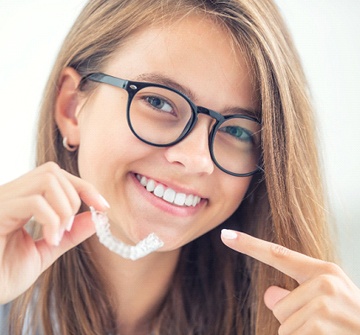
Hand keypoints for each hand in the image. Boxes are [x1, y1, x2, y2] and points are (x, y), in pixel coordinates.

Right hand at [0, 162, 108, 303]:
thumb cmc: (4, 274)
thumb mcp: (47, 250)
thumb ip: (71, 233)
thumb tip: (97, 217)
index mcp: (20, 200)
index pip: (56, 176)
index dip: (84, 187)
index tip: (103, 207)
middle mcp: (10, 194)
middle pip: (53, 171)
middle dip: (74, 198)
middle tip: (68, 228)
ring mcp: (2, 201)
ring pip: (47, 179)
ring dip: (64, 207)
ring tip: (58, 235)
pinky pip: (34, 201)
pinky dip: (52, 219)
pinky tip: (50, 239)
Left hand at [221, 229, 359, 333]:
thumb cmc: (351, 321)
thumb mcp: (328, 301)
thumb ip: (297, 293)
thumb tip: (269, 295)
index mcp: (324, 271)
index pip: (278, 255)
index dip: (249, 245)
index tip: (225, 234)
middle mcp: (324, 282)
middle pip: (279, 307)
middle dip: (295, 323)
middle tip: (326, 327)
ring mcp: (324, 305)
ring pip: (284, 327)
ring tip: (329, 334)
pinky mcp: (319, 326)